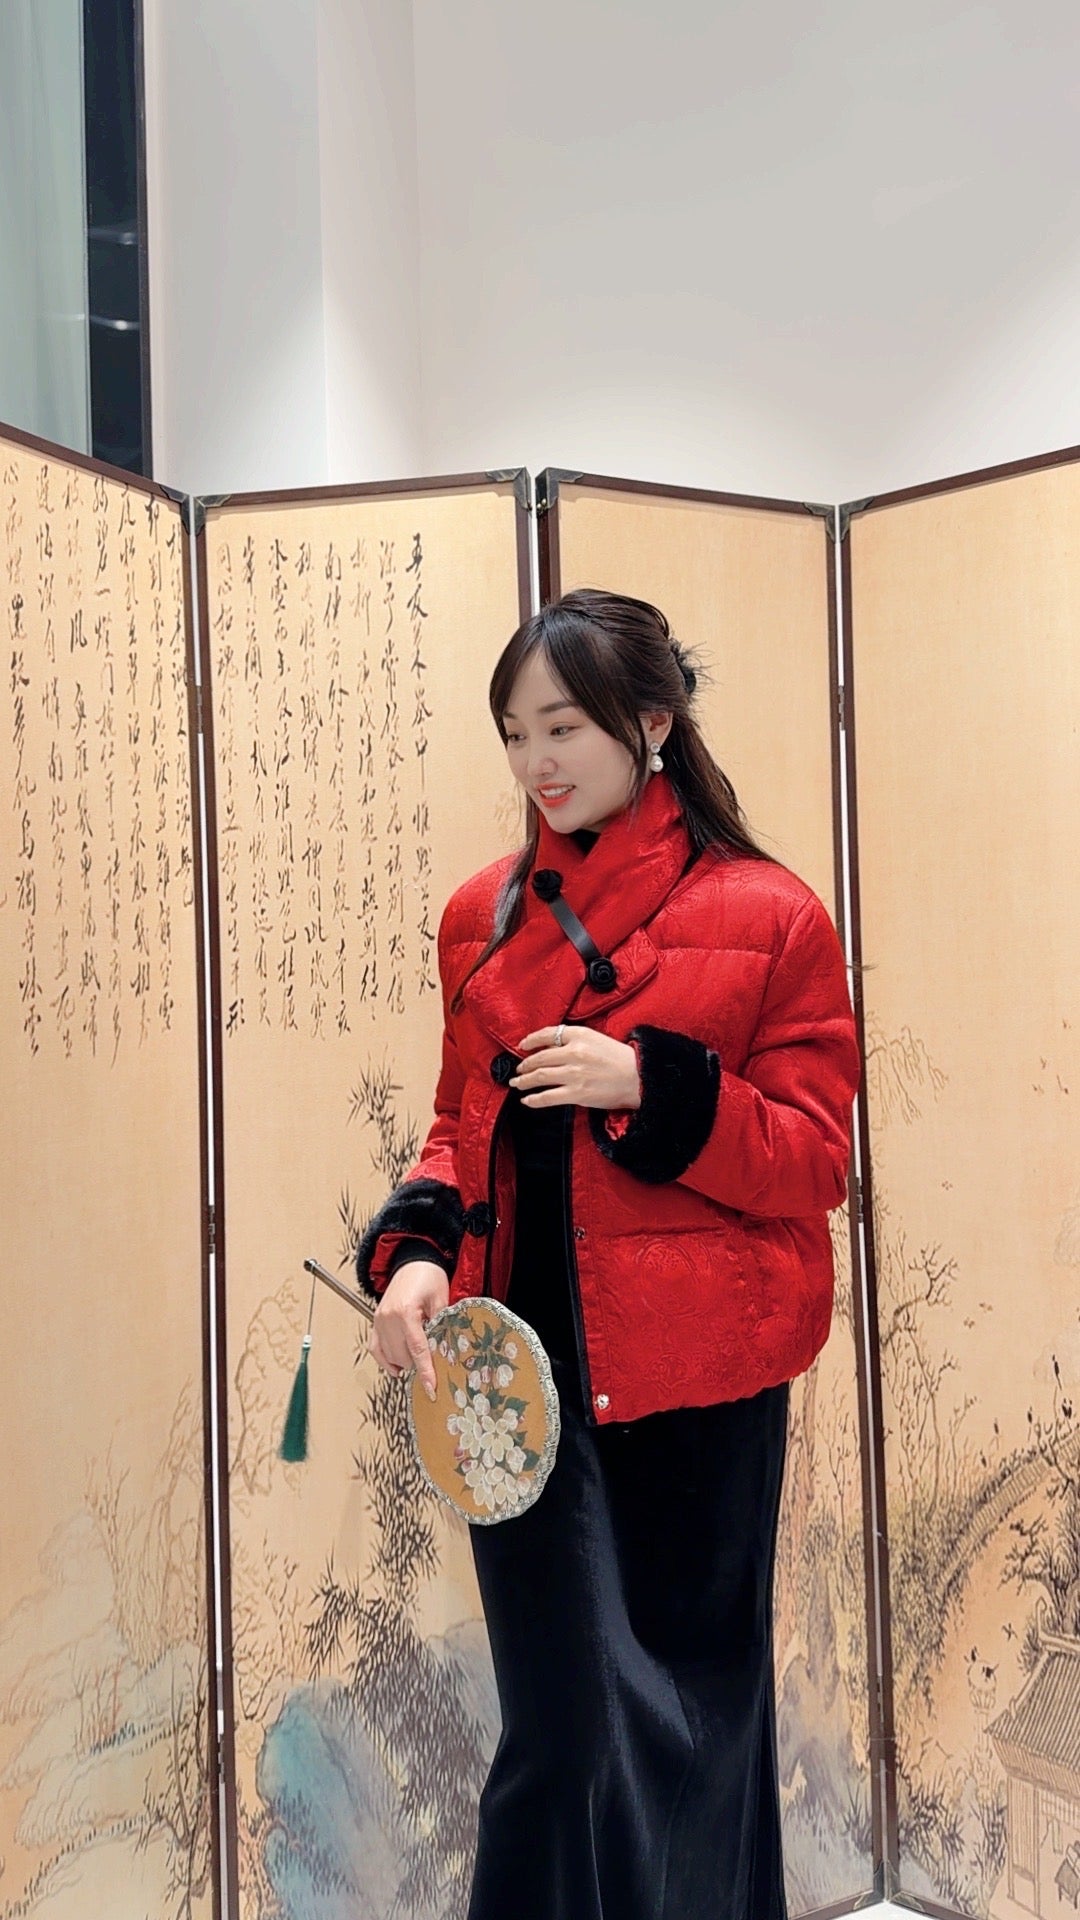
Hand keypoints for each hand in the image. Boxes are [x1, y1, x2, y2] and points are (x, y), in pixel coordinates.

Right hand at [370, 1260, 449, 1399]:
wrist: (412, 1260)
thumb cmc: (428, 1276)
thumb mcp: (442, 1299)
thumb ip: (442, 1326)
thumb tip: (446, 1353)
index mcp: (405, 1312)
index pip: (417, 1350)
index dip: (425, 1372)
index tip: (431, 1389)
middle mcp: (388, 1318)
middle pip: (403, 1356)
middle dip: (419, 1364)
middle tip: (435, 1363)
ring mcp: (379, 1321)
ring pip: (390, 1356)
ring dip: (405, 1362)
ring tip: (421, 1358)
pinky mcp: (376, 1321)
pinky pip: (376, 1349)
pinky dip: (386, 1361)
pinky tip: (397, 1368)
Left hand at [510, 1025, 641, 1109]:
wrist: (639, 1077)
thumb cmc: (621, 1059)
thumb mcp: (597, 1039)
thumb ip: (575, 1041)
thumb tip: (550, 1049)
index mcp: (580, 1035)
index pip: (548, 1034)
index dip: (531, 1040)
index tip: (523, 1046)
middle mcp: (574, 1052)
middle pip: (540, 1058)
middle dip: (524, 1065)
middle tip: (518, 1070)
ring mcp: (574, 1073)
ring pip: (539, 1076)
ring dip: (524, 1081)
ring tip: (517, 1084)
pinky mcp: (577, 1093)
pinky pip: (548, 1097)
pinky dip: (534, 1099)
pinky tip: (527, 1100)